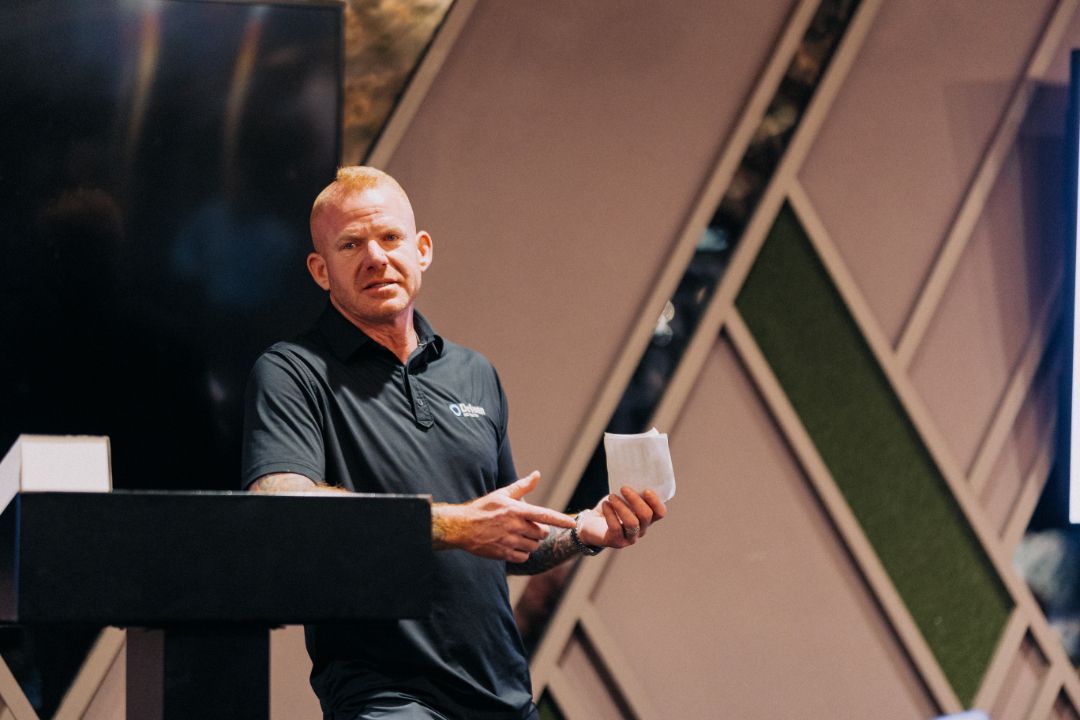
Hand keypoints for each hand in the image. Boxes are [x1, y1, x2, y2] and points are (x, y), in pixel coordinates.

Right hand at [432, 471, 575, 562]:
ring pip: (534, 545)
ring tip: (518, 535)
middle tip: (527, 526)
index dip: (560, 520)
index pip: (544, 515)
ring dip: (531, 542)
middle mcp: (514, 526)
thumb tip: (537, 474)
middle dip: (539, 530)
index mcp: (516, 510)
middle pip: (541, 533)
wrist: (461, 527)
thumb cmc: (483, 509)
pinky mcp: (503, 553)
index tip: (572, 523)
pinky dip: (522, 552)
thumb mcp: (502, 494)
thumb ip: (522, 486)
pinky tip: (514, 545)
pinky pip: (524, 556)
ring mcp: (509, 541)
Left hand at [577, 486, 666, 548]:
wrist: (591, 524)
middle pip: (646, 516)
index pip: (660, 513)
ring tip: (611, 496)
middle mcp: (641, 529)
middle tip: (623, 488)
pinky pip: (616, 528)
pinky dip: (610, 513)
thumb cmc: (610, 507)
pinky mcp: (616, 542)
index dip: (656, 502)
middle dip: (635, 500)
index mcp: (647, 518)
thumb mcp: (622, 497)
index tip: (646, 490)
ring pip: (632, 523)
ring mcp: (630, 538)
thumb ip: (630, 491)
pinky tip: (605, 504)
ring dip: (621, 506)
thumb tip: (633, 476)